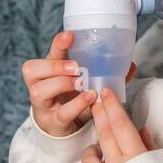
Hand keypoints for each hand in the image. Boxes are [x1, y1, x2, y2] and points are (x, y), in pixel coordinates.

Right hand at [22, 30, 136, 137]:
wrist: (63, 127)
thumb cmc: (72, 99)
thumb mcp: (84, 82)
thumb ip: (103, 73)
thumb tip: (130, 65)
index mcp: (48, 70)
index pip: (48, 52)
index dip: (57, 43)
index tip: (70, 35)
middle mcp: (40, 85)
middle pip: (32, 70)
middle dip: (55, 66)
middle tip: (76, 67)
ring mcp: (43, 105)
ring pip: (39, 91)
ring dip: (61, 84)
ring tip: (80, 83)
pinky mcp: (52, 122)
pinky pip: (60, 113)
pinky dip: (76, 105)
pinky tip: (89, 98)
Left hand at [73, 88, 157, 162]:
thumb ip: (151, 148)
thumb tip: (142, 130)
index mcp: (136, 157)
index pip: (119, 124)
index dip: (111, 107)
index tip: (105, 93)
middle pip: (103, 135)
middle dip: (98, 115)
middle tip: (94, 101)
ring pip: (88, 160)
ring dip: (92, 153)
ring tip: (99, 154)